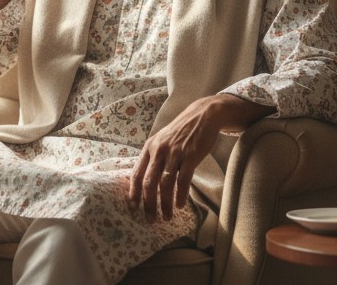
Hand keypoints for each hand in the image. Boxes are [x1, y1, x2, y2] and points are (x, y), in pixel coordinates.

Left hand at [128, 95, 275, 221]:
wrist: (203, 115)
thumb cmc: (181, 132)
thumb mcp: (162, 140)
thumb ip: (153, 157)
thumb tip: (143, 181)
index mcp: (149, 148)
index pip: (136, 174)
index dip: (133, 193)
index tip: (133, 208)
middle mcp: (159, 151)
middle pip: (149, 183)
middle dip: (148, 205)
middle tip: (150, 220)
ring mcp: (175, 153)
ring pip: (165, 185)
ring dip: (165, 204)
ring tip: (167, 217)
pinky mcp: (190, 156)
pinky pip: (183, 180)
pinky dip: (181, 195)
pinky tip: (180, 205)